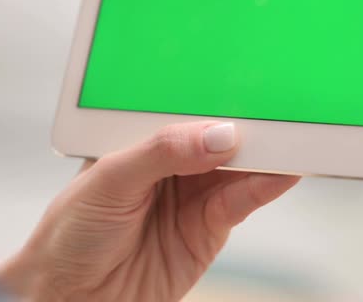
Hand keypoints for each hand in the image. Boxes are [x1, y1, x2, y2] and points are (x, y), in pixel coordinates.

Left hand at [0, 121, 299, 300]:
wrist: (69, 297)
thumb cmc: (70, 233)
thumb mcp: (108, 179)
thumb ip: (163, 152)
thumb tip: (218, 136)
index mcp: (141, 137)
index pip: (184, 108)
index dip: (213, 94)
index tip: (245, 81)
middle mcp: (172, 162)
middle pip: (218, 134)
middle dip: (248, 119)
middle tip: (280, 103)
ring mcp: (193, 194)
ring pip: (239, 165)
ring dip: (266, 151)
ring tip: (293, 134)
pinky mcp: (209, 228)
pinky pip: (243, 200)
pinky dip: (267, 185)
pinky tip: (285, 171)